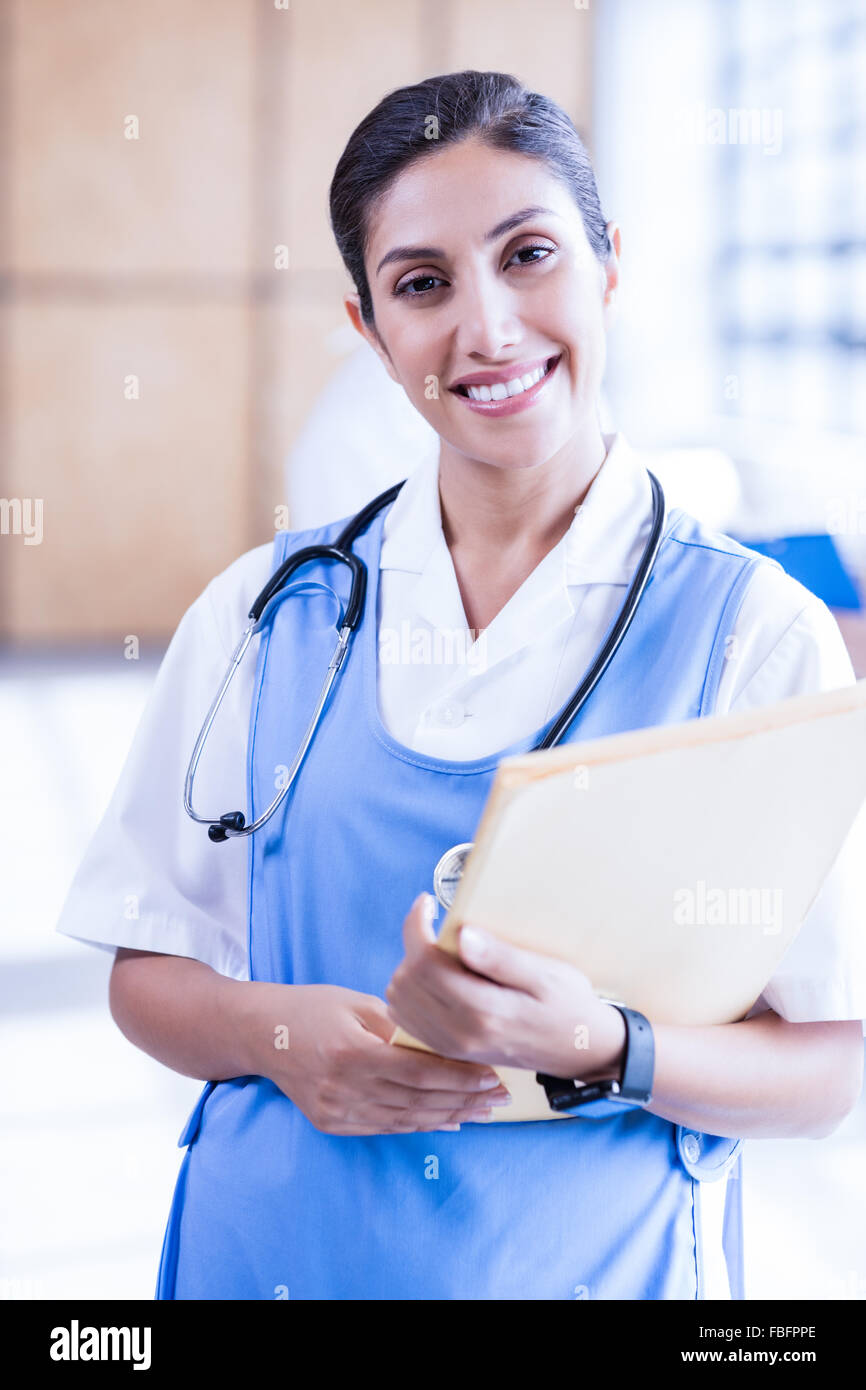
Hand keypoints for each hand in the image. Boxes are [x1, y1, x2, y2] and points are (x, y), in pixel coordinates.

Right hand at [253, 981, 512, 1134]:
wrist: (262, 1034)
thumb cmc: (313, 1008)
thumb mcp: (359, 1002)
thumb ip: (401, 1025)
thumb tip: (447, 1040)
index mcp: (352, 1052)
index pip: (420, 1072)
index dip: (461, 1077)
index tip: (493, 1074)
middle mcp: (343, 1088)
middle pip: (418, 1101)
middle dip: (465, 1100)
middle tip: (501, 1096)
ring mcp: (336, 1111)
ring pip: (406, 1120)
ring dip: (450, 1116)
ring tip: (483, 1110)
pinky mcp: (331, 1123)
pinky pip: (386, 1127)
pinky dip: (421, 1125)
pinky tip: (448, 1120)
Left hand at [386, 894, 625, 1079]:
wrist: (579, 1050)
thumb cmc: (568, 1005)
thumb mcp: (546, 974)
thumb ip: (501, 958)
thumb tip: (462, 935)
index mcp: (484, 1011)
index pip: (425, 964)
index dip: (416, 926)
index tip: (427, 901)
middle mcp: (461, 1033)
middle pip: (406, 981)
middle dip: (413, 944)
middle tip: (435, 925)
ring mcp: (452, 1046)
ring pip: (399, 1001)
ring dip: (409, 968)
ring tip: (437, 951)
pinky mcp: (449, 1051)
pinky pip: (407, 1019)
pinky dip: (410, 993)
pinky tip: (434, 977)